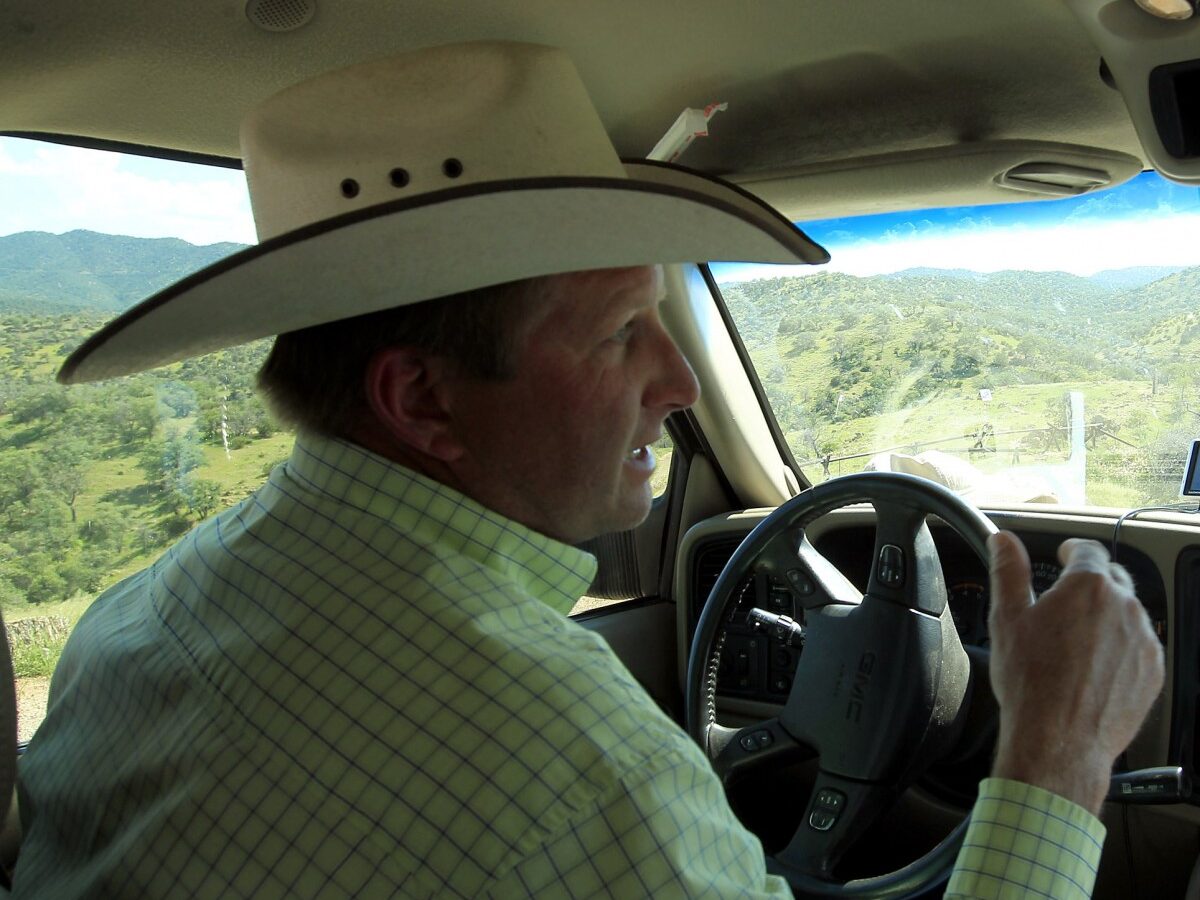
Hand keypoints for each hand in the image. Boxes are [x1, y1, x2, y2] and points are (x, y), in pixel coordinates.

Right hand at [986, 531, 1164, 814]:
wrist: (1058, 740)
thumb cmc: (1030, 682)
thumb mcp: (1007, 618)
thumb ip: (1008, 571)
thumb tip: (1002, 540)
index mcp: (1087, 587)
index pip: (1088, 550)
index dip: (1073, 551)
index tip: (1065, 557)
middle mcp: (1124, 607)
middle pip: (1111, 579)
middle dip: (1089, 584)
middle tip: (1064, 603)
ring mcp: (1143, 640)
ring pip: (1126, 613)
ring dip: (1105, 616)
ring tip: (1074, 642)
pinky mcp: (1153, 671)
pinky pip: (1138, 646)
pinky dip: (1119, 648)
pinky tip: (1091, 667)